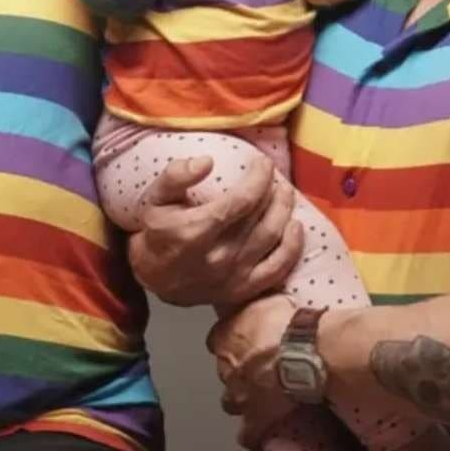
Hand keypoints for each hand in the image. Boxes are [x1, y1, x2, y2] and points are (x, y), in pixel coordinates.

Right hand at [127, 154, 302, 306]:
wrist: (153, 277)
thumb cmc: (156, 232)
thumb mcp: (155, 198)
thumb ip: (177, 176)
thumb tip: (207, 161)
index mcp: (196, 231)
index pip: (241, 200)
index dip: (259, 178)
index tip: (263, 162)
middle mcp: (218, 256)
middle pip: (260, 217)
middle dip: (273, 190)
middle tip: (274, 175)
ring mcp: (233, 276)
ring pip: (272, 238)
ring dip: (284, 211)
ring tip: (285, 193)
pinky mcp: (243, 289)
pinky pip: (277, 268)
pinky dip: (292, 246)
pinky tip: (295, 226)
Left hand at [207, 293, 298, 447]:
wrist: (303, 349)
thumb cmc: (287, 321)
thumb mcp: (268, 299)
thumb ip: (255, 305)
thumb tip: (256, 297)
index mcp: (223, 336)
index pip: (216, 340)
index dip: (230, 342)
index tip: (243, 342)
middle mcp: (224, 365)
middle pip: (224, 370)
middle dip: (237, 371)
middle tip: (259, 368)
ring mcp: (238, 393)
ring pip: (230, 401)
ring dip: (240, 400)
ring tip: (258, 398)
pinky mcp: (255, 416)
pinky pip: (247, 433)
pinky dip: (251, 433)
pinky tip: (256, 434)